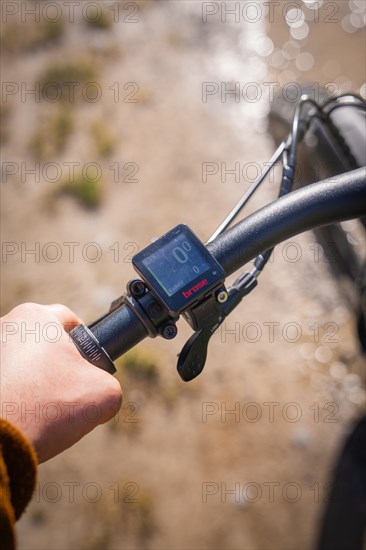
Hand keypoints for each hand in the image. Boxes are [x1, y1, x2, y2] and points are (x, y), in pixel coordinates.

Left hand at [0, 303, 121, 462]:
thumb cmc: (48, 408)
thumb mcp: (105, 393)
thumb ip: (110, 383)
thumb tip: (99, 391)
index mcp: (35, 317)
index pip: (71, 321)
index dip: (85, 344)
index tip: (87, 367)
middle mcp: (4, 326)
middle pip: (44, 342)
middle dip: (57, 365)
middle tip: (67, 392)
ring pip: (22, 362)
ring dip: (34, 381)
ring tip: (41, 409)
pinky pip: (6, 380)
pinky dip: (14, 394)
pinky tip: (22, 415)